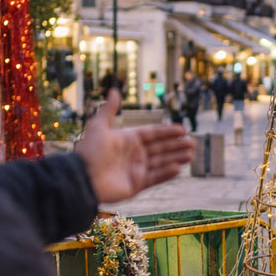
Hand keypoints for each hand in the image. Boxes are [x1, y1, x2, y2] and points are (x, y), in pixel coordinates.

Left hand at [75, 90, 193, 203]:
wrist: (83, 179)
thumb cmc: (89, 152)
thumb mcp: (98, 126)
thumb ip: (108, 109)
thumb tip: (114, 90)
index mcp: (128, 140)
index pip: (152, 134)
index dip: (167, 132)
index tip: (182, 129)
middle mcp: (134, 154)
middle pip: (160, 148)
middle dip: (176, 145)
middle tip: (192, 143)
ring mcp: (136, 170)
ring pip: (161, 162)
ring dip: (176, 158)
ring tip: (190, 155)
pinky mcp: (136, 185)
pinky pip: (155, 178)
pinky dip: (166, 174)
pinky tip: (178, 169)